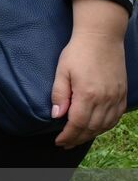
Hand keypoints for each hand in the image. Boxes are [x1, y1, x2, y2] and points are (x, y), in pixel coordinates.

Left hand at [52, 0, 128, 148]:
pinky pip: (116, 117)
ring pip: (105, 125)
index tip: (59, 141)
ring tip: (78, 138)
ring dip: (91, 134)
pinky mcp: (123, 93)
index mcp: (88, 94)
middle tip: (66, 144)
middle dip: (77, 138)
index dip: (68, 135)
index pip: (78, 123)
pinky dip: (106, 126)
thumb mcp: (62, 71)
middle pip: (92, 127)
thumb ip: (60, 94)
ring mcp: (117, 96)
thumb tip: (57, 116)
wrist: (102, 37)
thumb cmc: (78, 52)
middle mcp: (105, 98)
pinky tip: (96, 128)